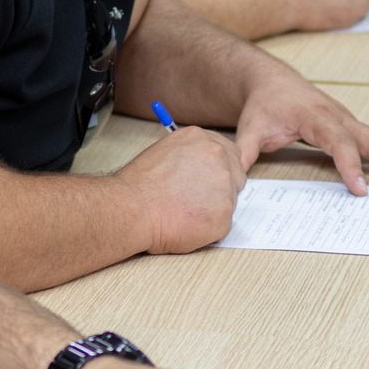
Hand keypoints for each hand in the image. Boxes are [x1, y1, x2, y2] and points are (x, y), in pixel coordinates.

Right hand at [113, 125, 245, 253]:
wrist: (132, 208)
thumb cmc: (140, 186)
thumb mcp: (166, 153)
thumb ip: (190, 156)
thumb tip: (200, 170)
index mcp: (202, 139)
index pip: (228, 153)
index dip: (218, 170)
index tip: (206, 182)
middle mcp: (218, 155)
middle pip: (236, 174)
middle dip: (221, 189)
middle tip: (195, 201)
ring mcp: (225, 184)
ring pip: (229, 201)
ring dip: (212, 209)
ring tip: (184, 213)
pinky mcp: (225, 212)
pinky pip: (222, 224)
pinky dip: (207, 229)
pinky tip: (186, 225)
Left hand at [233, 66, 368, 194]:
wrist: (271, 82)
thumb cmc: (263, 108)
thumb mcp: (249, 130)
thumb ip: (243, 154)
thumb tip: (235, 180)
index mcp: (315, 119)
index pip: (337, 144)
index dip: (349, 167)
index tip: (362, 191)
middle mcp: (341, 118)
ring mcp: (353, 121)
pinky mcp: (359, 126)